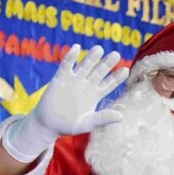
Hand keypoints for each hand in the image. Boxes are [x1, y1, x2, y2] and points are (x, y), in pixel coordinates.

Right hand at [4, 45, 128, 162]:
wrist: (48, 124)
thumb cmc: (69, 126)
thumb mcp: (88, 123)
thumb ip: (103, 118)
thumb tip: (121, 117)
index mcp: (95, 95)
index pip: (109, 84)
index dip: (116, 77)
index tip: (125, 70)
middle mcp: (86, 86)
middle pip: (99, 71)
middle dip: (107, 63)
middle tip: (116, 54)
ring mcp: (73, 80)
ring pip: (85, 65)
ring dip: (91, 57)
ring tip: (99, 48)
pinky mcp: (60, 78)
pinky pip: (66, 65)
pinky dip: (71, 57)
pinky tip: (77, 48)